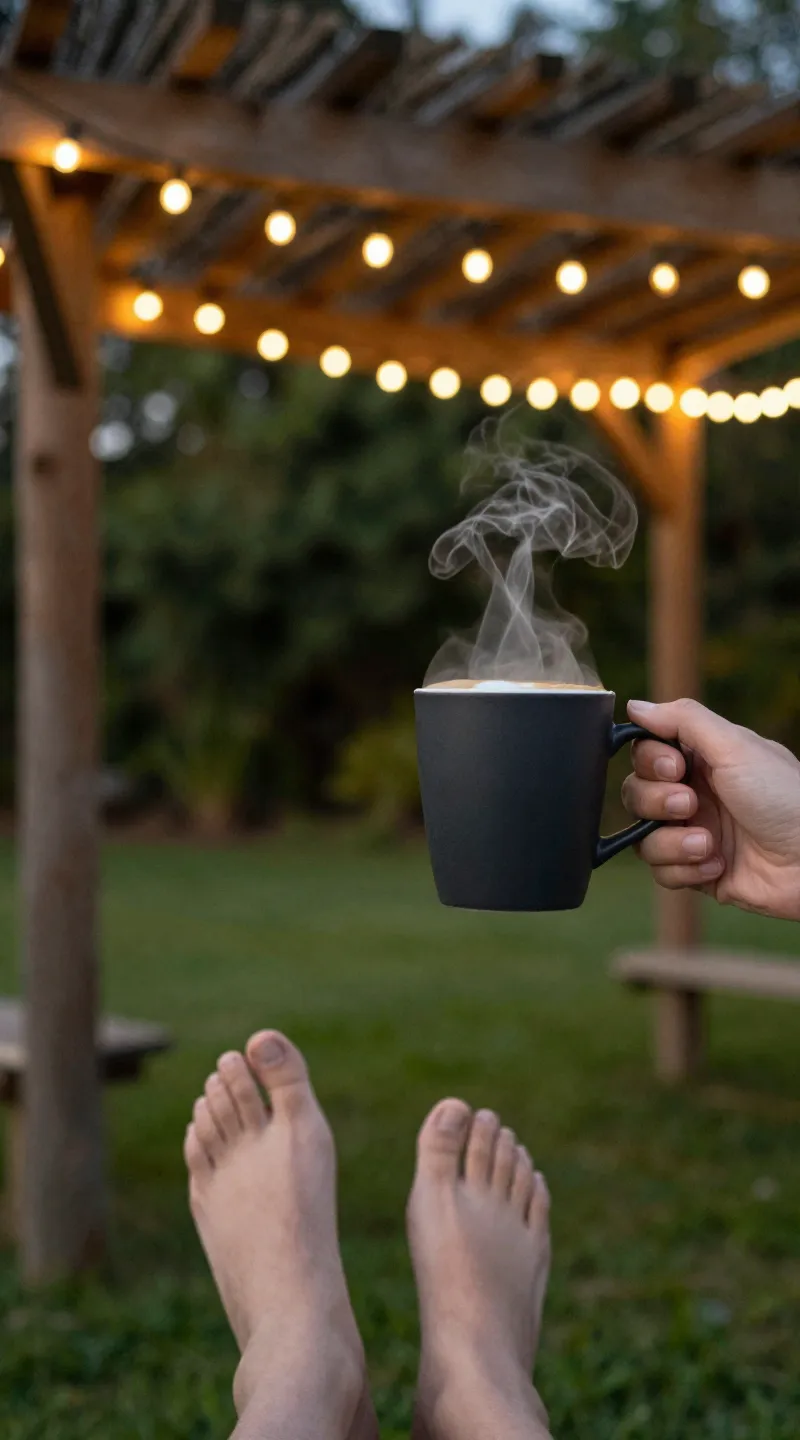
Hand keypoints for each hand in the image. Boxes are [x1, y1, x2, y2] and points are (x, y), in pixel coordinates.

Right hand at [622, 698, 799, 921]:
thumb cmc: (784, 796)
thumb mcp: (735, 746)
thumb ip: (683, 720)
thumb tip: (634, 705)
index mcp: (702, 759)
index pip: (645, 753)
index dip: (649, 761)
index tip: (675, 767)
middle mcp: (693, 794)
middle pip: (636, 794)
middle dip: (656, 802)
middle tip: (689, 805)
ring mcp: (694, 834)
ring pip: (642, 838)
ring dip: (671, 842)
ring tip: (708, 845)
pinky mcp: (697, 872)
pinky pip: (662, 872)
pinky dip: (685, 870)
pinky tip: (718, 865)